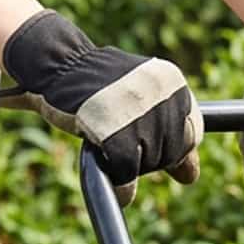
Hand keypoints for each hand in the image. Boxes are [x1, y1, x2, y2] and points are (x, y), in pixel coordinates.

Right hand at [0, 11, 201, 204]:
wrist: (53, 65)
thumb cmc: (100, 88)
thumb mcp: (143, 101)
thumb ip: (171, 133)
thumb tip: (191, 177)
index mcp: (173, 83)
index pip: (190, 139)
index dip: (167, 148)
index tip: (141, 135)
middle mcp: (162, 94)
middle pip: (170, 155)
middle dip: (147, 156)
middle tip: (118, 131)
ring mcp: (139, 113)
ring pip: (149, 164)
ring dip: (129, 163)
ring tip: (106, 132)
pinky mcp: (114, 132)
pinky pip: (126, 173)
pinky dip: (118, 178)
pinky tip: (105, 161)